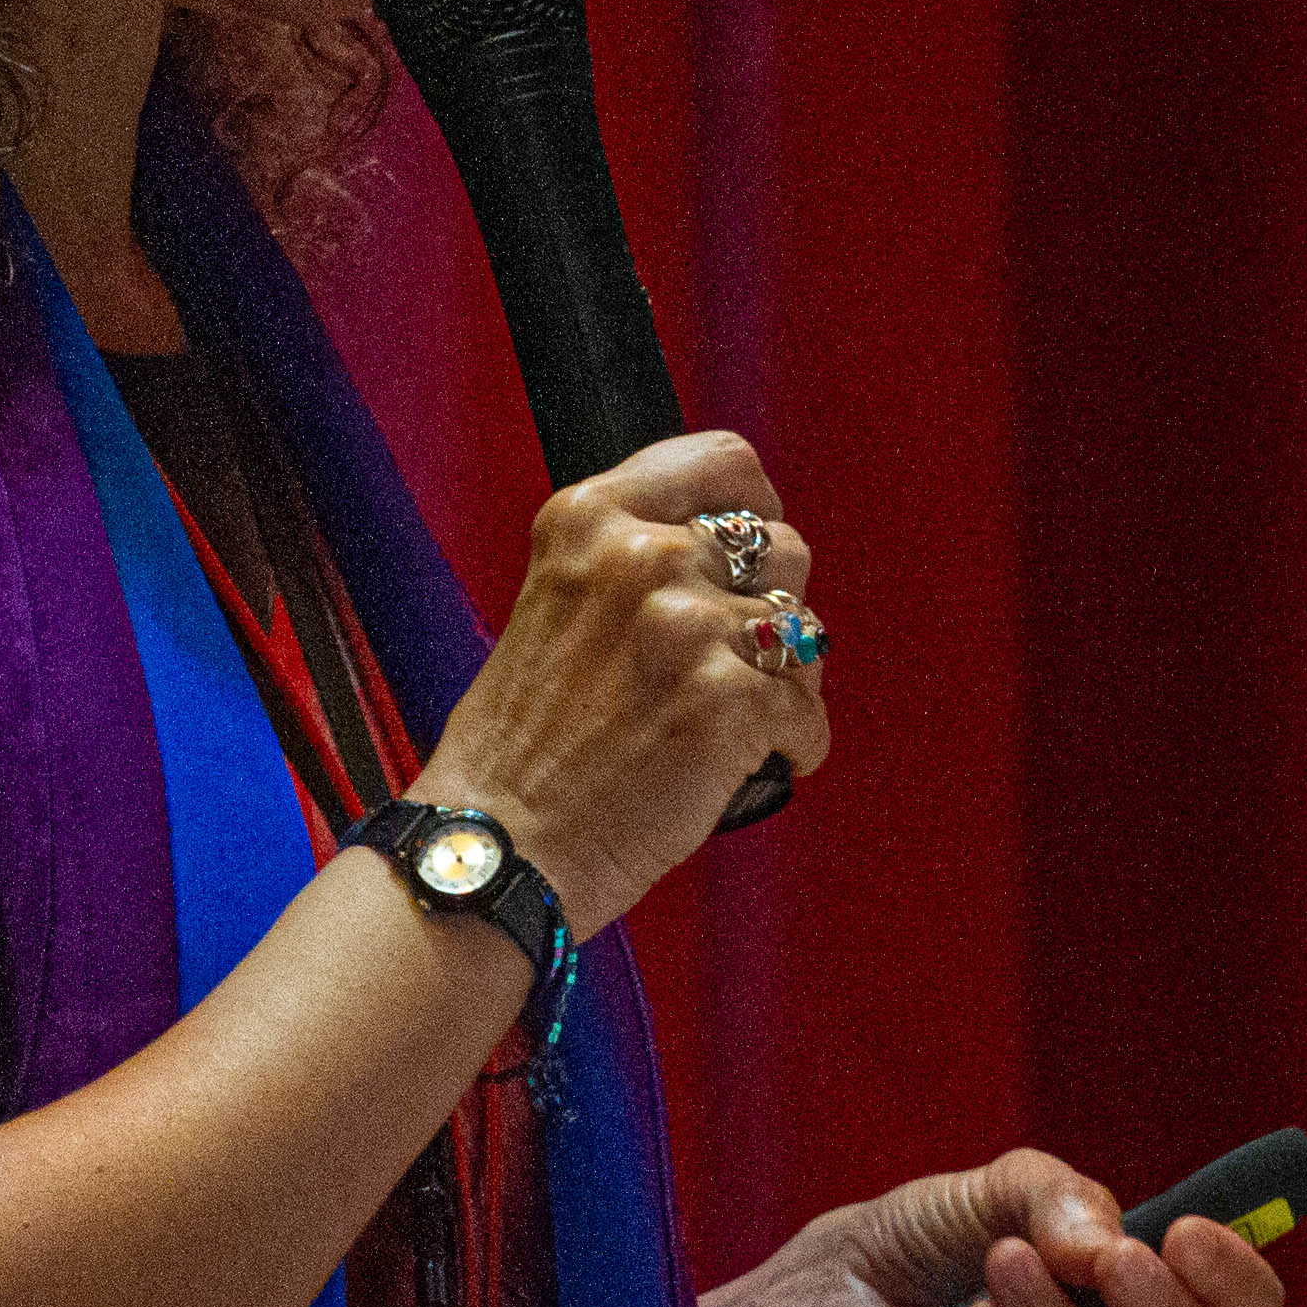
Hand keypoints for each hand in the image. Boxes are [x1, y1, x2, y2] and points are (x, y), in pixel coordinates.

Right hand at [421, 431, 826, 940]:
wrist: (498, 845)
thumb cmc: (522, 745)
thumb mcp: (556, 600)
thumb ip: (634, 561)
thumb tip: (733, 551)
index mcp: (591, 517)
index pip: (725, 462)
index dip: (755, 507)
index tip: (752, 552)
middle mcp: (644, 556)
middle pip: (781, 546)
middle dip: (769, 606)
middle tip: (730, 664)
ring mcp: (691, 626)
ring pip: (804, 631)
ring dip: (784, 680)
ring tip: (733, 724)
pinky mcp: (731, 701)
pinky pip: (807, 713)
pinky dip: (791, 747)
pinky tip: (743, 769)